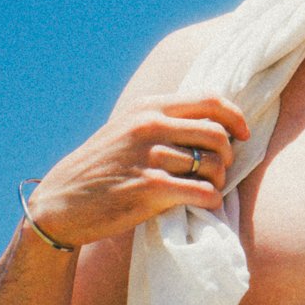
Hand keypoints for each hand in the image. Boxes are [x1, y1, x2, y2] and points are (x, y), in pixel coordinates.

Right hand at [24, 95, 249, 249]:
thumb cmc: (101, 167)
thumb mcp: (128, 128)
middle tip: (221, 169)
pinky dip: (211, 201)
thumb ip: (163, 120)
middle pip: (217, 133)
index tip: (243, 134)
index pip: (210, 99)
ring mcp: (150, 157)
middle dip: (228, 154)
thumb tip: (212, 121)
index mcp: (148, 107)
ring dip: (219, 181)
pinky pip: (203, 193)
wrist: (62, 202)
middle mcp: (150, 126)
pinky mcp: (150, 189)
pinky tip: (204, 205)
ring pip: (214, 165)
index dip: (235, 116)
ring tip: (207, 189)